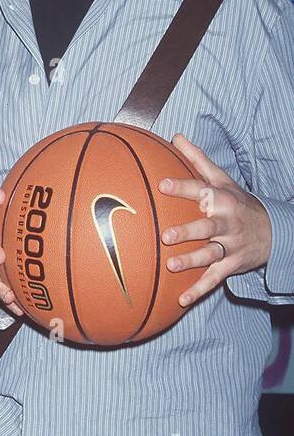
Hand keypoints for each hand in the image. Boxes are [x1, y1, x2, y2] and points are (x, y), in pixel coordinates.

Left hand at [159, 134, 271, 306]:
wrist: (272, 230)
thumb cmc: (237, 202)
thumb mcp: (222, 180)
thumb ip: (197, 159)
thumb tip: (175, 135)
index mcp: (222, 200)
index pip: (201, 191)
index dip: (183, 187)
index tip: (163, 185)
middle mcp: (226, 223)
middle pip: (207, 227)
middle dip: (188, 231)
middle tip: (166, 236)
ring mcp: (230, 246)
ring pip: (210, 254)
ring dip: (191, 261)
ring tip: (171, 266)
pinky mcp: (231, 265)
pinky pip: (213, 279)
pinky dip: (198, 291)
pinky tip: (180, 300)